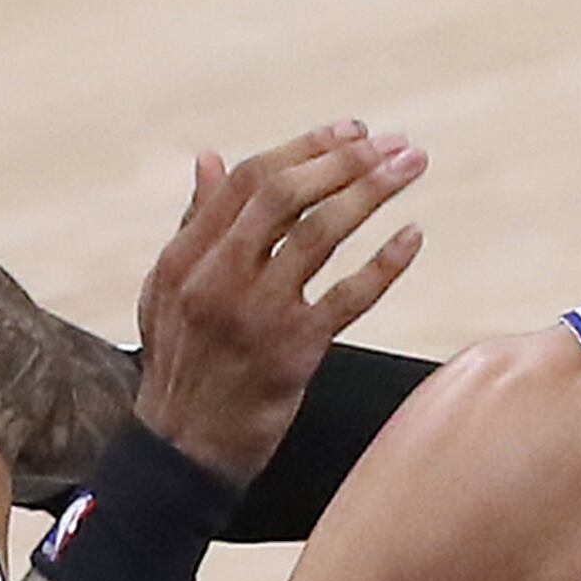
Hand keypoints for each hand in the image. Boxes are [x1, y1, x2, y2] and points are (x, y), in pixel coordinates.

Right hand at [132, 122, 428, 483]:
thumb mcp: (167, 290)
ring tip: (412, 168)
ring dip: (371, 193)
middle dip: (346, 161)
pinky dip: (384, 264)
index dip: (306, 148)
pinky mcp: (294, 353)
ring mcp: (258, 313)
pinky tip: (413, 236)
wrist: (184, 449)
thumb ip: (192, 225)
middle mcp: (220, 275)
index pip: (252, 181)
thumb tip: (210, 159)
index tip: (352, 131)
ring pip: (320, 234)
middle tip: (394, 143)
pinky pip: (349, 298)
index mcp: (188, 255)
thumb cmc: (181, 366)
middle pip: (287, 196)